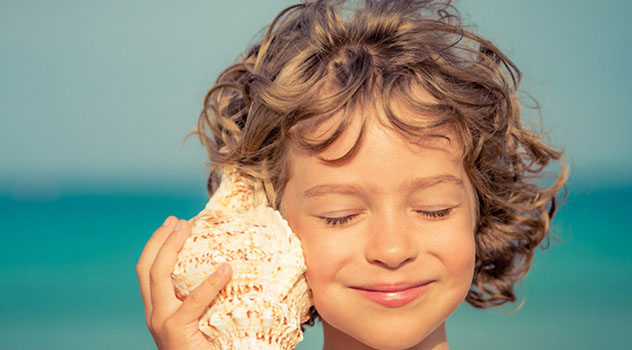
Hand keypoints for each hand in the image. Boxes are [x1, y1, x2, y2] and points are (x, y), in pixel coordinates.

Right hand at [136, 216, 231, 349]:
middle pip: (147, 268)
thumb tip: (232, 268)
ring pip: (158, 276)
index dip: (157, 245)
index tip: (172, 225)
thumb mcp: (203, 320)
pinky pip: (192, 302)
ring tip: (186, 229)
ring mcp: (162, 323)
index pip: (148, 272)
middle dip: (160, 240)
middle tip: (177, 220)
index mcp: (159, 311)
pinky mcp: (177, 332)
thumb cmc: (212, 347)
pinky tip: (225, 269)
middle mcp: (154, 314)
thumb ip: (207, 300)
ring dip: (170, 248)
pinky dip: (209, 283)